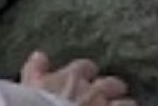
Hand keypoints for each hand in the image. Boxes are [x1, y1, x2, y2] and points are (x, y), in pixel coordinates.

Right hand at [20, 50, 134, 104]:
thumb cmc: (36, 102)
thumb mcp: (29, 82)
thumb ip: (36, 68)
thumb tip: (40, 56)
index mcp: (73, 76)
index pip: (85, 67)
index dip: (87, 72)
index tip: (88, 74)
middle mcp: (93, 90)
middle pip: (111, 83)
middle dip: (114, 86)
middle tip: (115, 90)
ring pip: (126, 104)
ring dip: (125, 105)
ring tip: (127, 105)